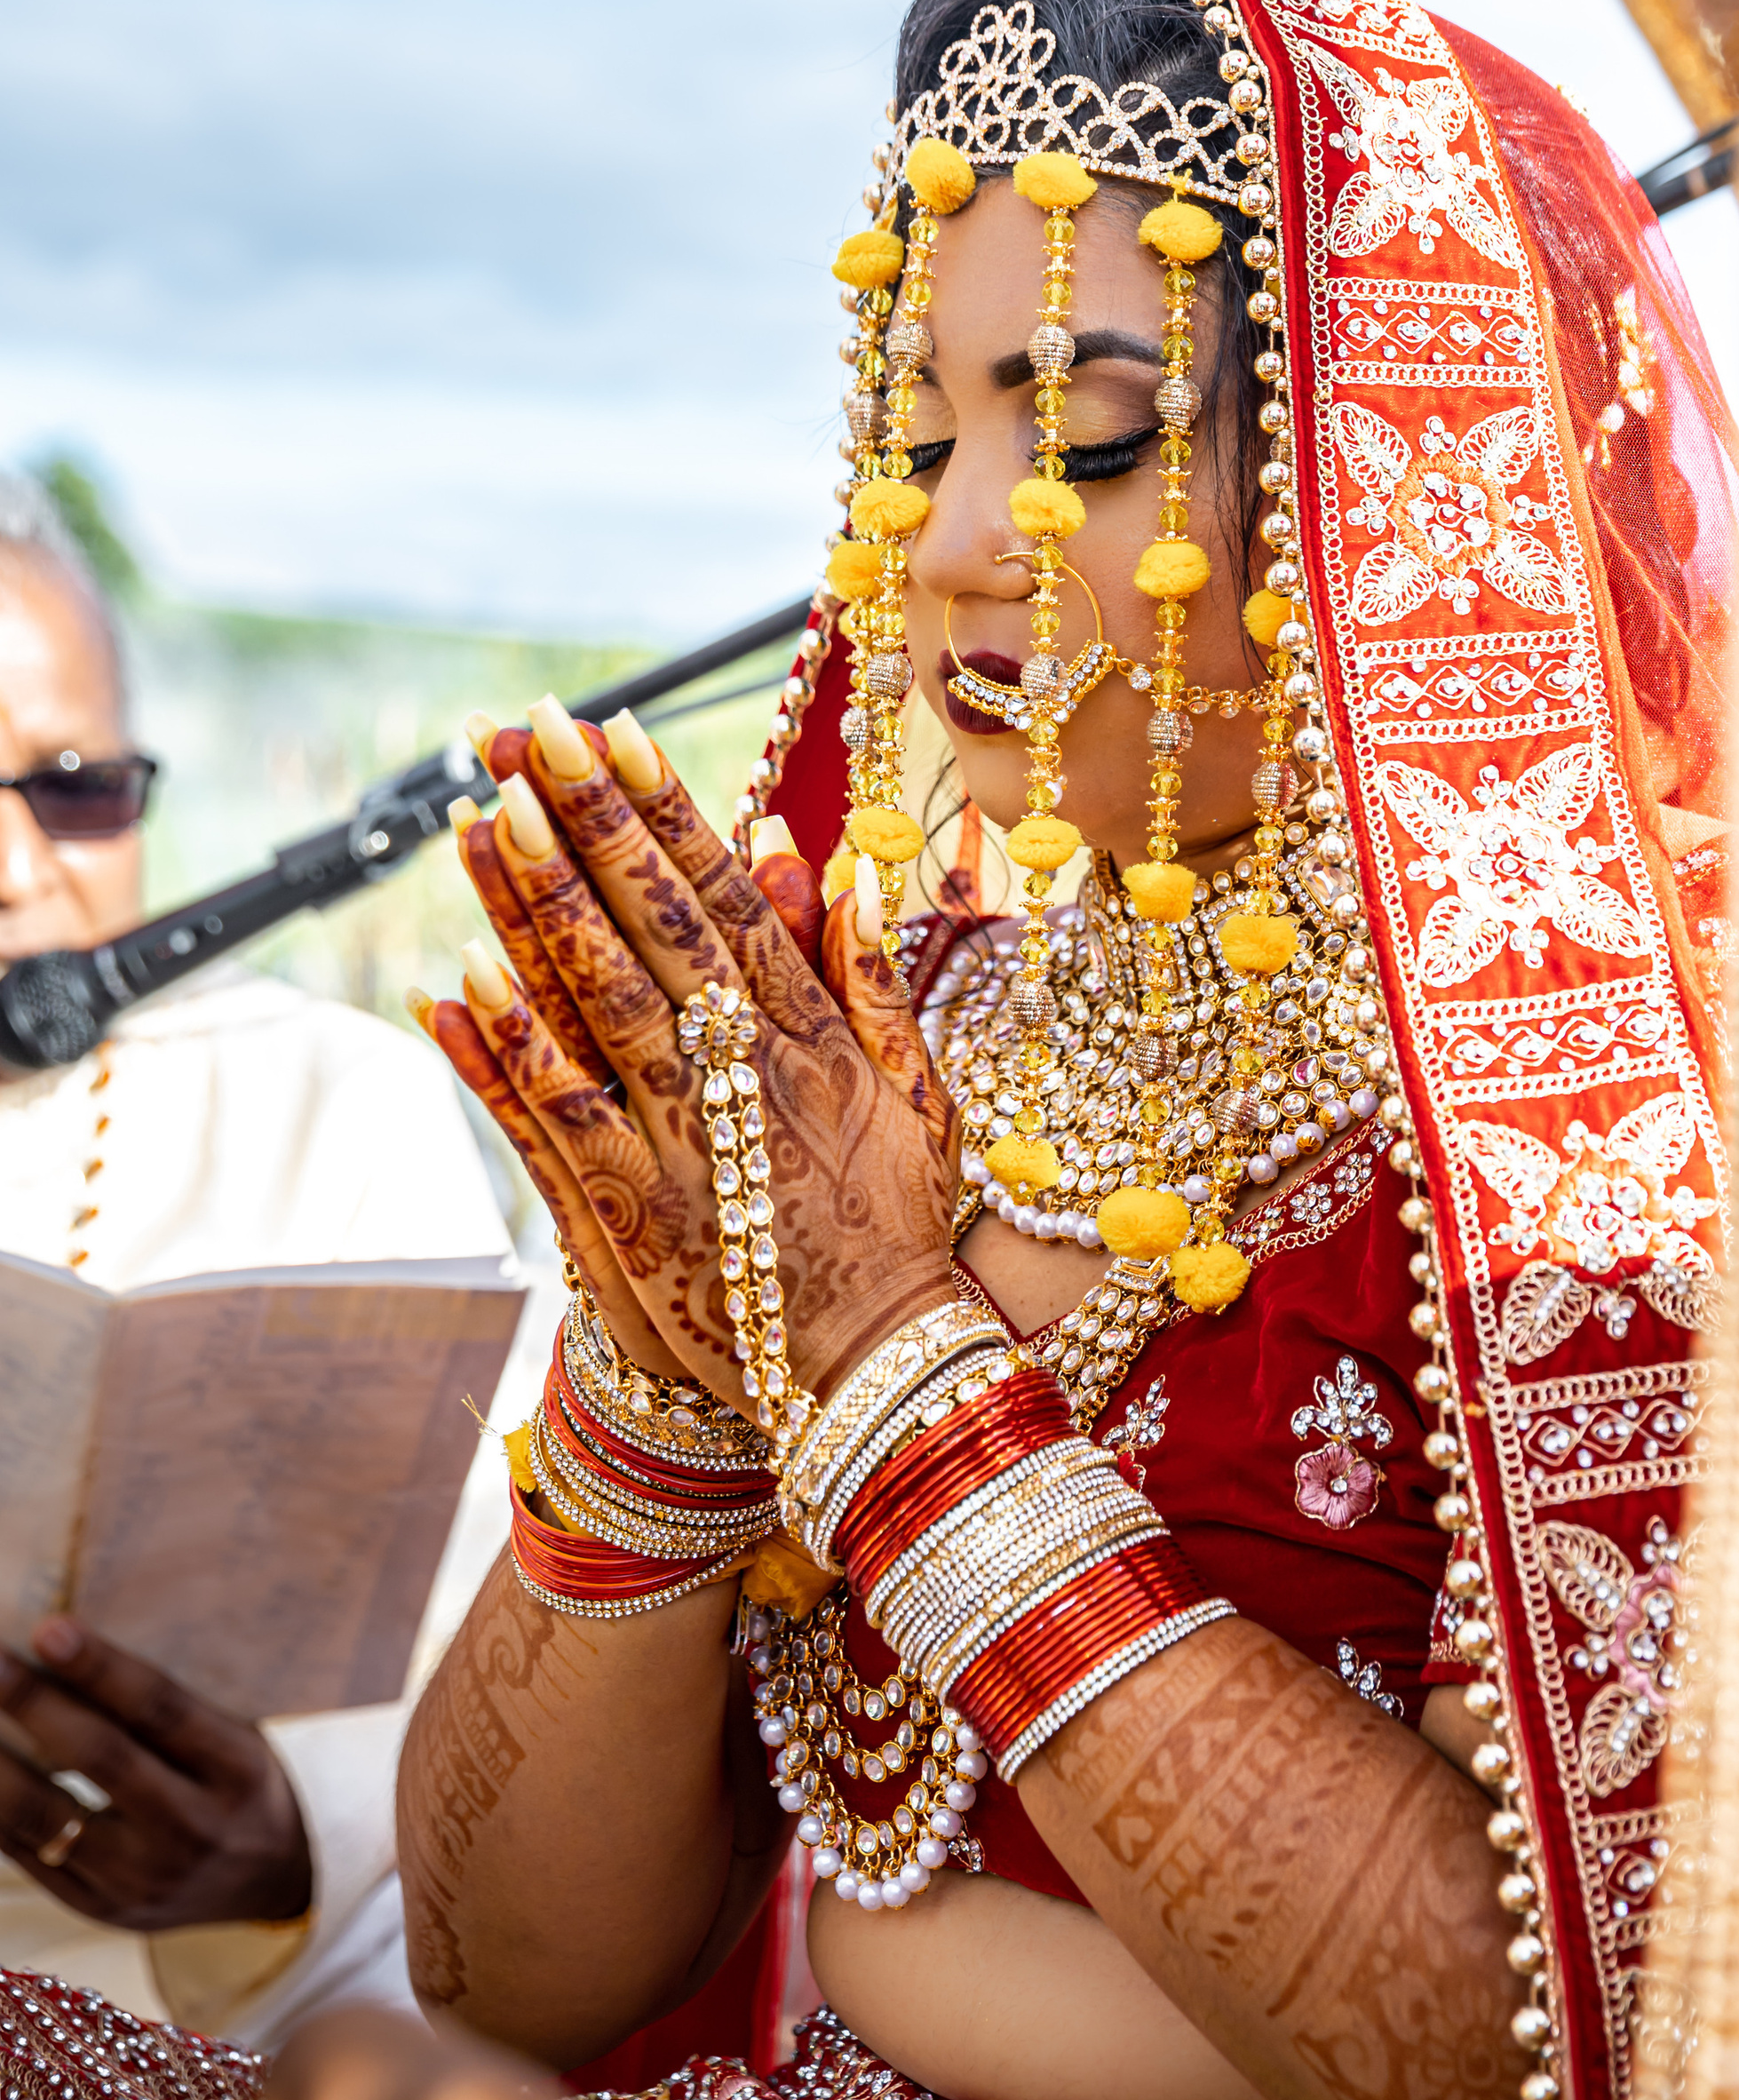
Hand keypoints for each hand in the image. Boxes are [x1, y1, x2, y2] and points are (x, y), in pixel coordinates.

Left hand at [0, 1618, 311, 1930]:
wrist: (271, 1883)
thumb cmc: (241, 1785)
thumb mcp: (237, 1739)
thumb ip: (167, 1711)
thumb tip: (68, 1652)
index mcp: (237, 1771)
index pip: (161, 1711)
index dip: (102, 1669)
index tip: (49, 1628)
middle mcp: (191, 1829)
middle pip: (100, 1759)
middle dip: (35, 1704)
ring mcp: (140, 1879)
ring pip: (46, 1816)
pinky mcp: (98, 1909)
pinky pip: (25, 1857)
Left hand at [425, 710, 959, 1407]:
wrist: (876, 1368)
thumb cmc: (896, 1228)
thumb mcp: (917, 1094)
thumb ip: (874, 981)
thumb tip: (841, 870)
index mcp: (810, 1035)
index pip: (726, 898)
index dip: (668, 811)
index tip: (620, 732)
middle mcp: (746, 1072)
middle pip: (654, 926)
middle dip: (591, 823)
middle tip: (532, 735)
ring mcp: (685, 1140)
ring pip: (600, 1002)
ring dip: (540, 907)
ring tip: (487, 817)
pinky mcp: (633, 1215)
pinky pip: (561, 1116)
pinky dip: (512, 1050)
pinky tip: (461, 980)